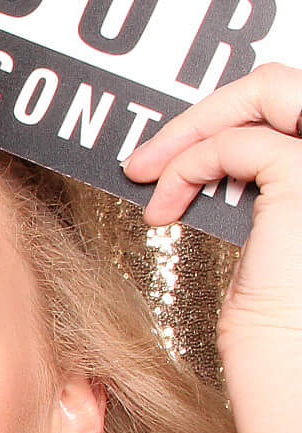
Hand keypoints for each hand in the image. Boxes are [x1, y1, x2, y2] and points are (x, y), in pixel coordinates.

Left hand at [125, 63, 301, 348]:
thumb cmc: (277, 302)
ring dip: (191, 128)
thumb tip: (207, 146)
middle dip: (206, 110)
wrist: (285, 350)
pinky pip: (232, 143)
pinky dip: (186, 167)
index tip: (177, 148)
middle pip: (282, 82)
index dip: (232, 112)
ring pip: (265, 90)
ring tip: (146, 173)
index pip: (293, 101)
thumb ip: (256, 171)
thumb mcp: (269, 215)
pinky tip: (164, 208)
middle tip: (149, 156)